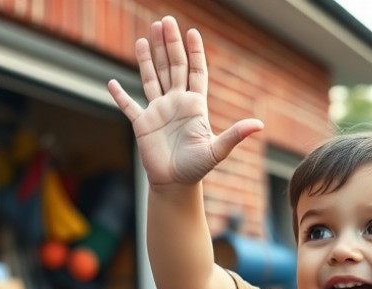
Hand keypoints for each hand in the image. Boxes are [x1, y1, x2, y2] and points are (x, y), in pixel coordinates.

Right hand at [108, 16, 262, 185]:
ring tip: (144, 37)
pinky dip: (120, 95)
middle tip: (164, 21)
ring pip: (152, 78)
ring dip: (148, 59)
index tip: (191, 31)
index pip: (195, 72)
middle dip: (169, 44)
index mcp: (194, 106)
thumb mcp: (217, 150)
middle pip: (173, 67)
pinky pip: (129, 106)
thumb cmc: (197, 169)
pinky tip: (112, 82)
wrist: (176, 184)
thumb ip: (234, 135)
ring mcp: (158, 112)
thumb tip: (259, 125)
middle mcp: (176, 104)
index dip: (194, 52)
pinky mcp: (142, 124)